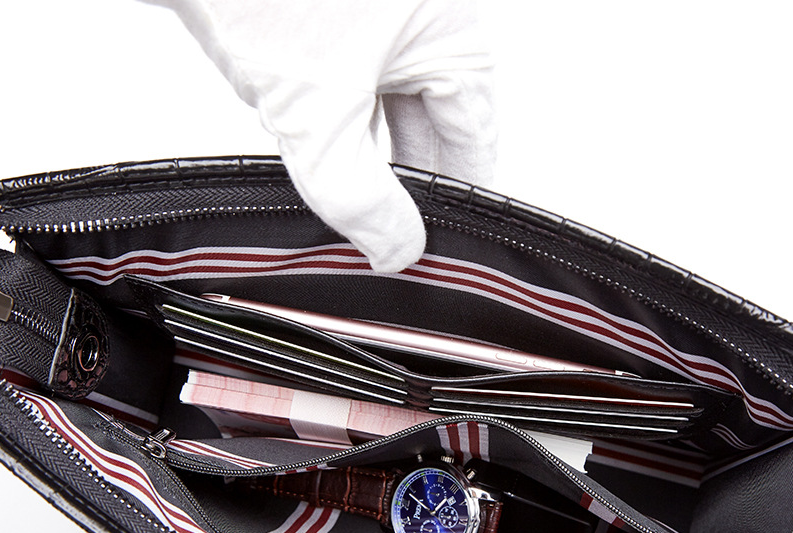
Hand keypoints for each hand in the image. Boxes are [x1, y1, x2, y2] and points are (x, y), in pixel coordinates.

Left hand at [140, 0, 496, 272]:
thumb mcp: (319, 118)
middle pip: (433, 129)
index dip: (455, 203)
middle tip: (390, 241)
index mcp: (448, 37)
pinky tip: (325, 159)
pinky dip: (344, 130)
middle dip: (411, 187)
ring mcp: (378, 23)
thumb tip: (397, 249)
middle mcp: (422, 24)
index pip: (472, 142)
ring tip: (358, 209)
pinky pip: (356, 93)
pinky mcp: (335, 26)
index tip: (436, 249)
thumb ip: (361, 198)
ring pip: (391, 113)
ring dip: (374, 162)